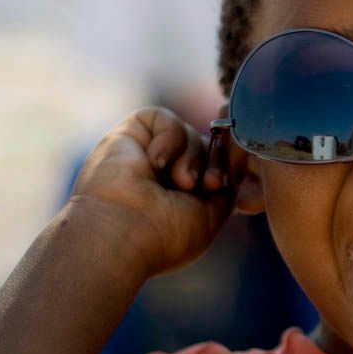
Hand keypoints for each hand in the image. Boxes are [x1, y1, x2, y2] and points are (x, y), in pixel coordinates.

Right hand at [68, 106, 232, 278]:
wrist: (122, 234)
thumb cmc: (165, 235)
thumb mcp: (209, 217)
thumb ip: (225, 192)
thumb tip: (230, 173)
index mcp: (181, 193)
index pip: (216, 164)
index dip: (223, 168)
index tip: (215, 186)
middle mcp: (164, 171)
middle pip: (207, 144)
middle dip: (211, 161)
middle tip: (205, 183)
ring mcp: (147, 152)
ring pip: (189, 132)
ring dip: (190, 156)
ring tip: (179, 181)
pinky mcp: (129, 133)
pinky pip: (164, 118)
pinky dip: (169, 137)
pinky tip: (155, 162)